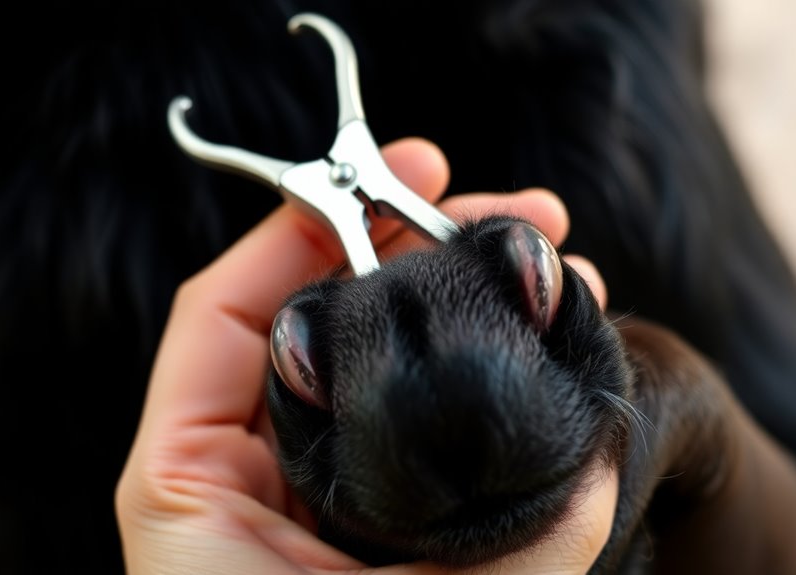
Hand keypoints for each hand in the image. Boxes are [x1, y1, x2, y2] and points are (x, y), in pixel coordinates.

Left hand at [115, 138, 616, 573]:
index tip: (408, 176)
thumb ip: (513, 549)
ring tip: (547, 267)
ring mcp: (313, 497)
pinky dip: (474, 381)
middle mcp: (245, 483)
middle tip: (515, 214)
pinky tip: (538, 349)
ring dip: (461, 309)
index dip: (311, 226)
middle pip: (314, 321)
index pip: (230, 315)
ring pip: (375, 368)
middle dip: (417, 251)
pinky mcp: (370, 521)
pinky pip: (415, 424)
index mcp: (192, 496)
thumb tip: (603, 463)